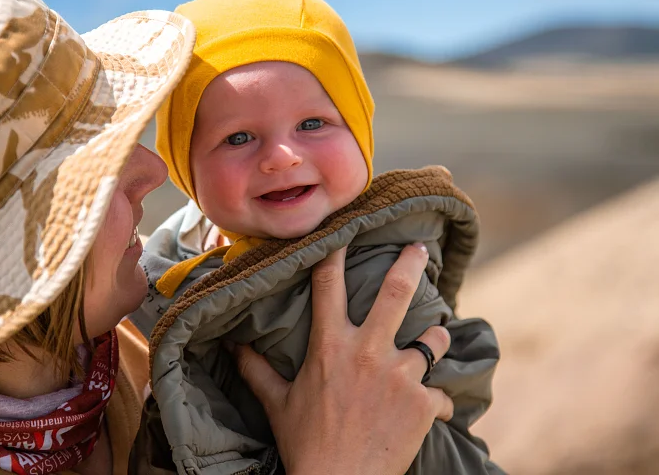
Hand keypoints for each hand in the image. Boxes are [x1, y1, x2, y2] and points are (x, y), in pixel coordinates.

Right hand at [233, 244, 452, 474]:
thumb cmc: (306, 444)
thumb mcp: (277, 404)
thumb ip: (256, 370)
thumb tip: (232, 346)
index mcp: (330, 346)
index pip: (329, 284)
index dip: (335, 250)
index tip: (344, 229)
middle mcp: (368, 352)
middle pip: (396, 294)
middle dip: (410, 264)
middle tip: (420, 248)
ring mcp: (400, 376)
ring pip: (433, 339)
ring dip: (435, 338)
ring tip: (433, 341)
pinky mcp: (424, 403)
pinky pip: (441, 393)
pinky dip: (436, 400)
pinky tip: (429, 410)